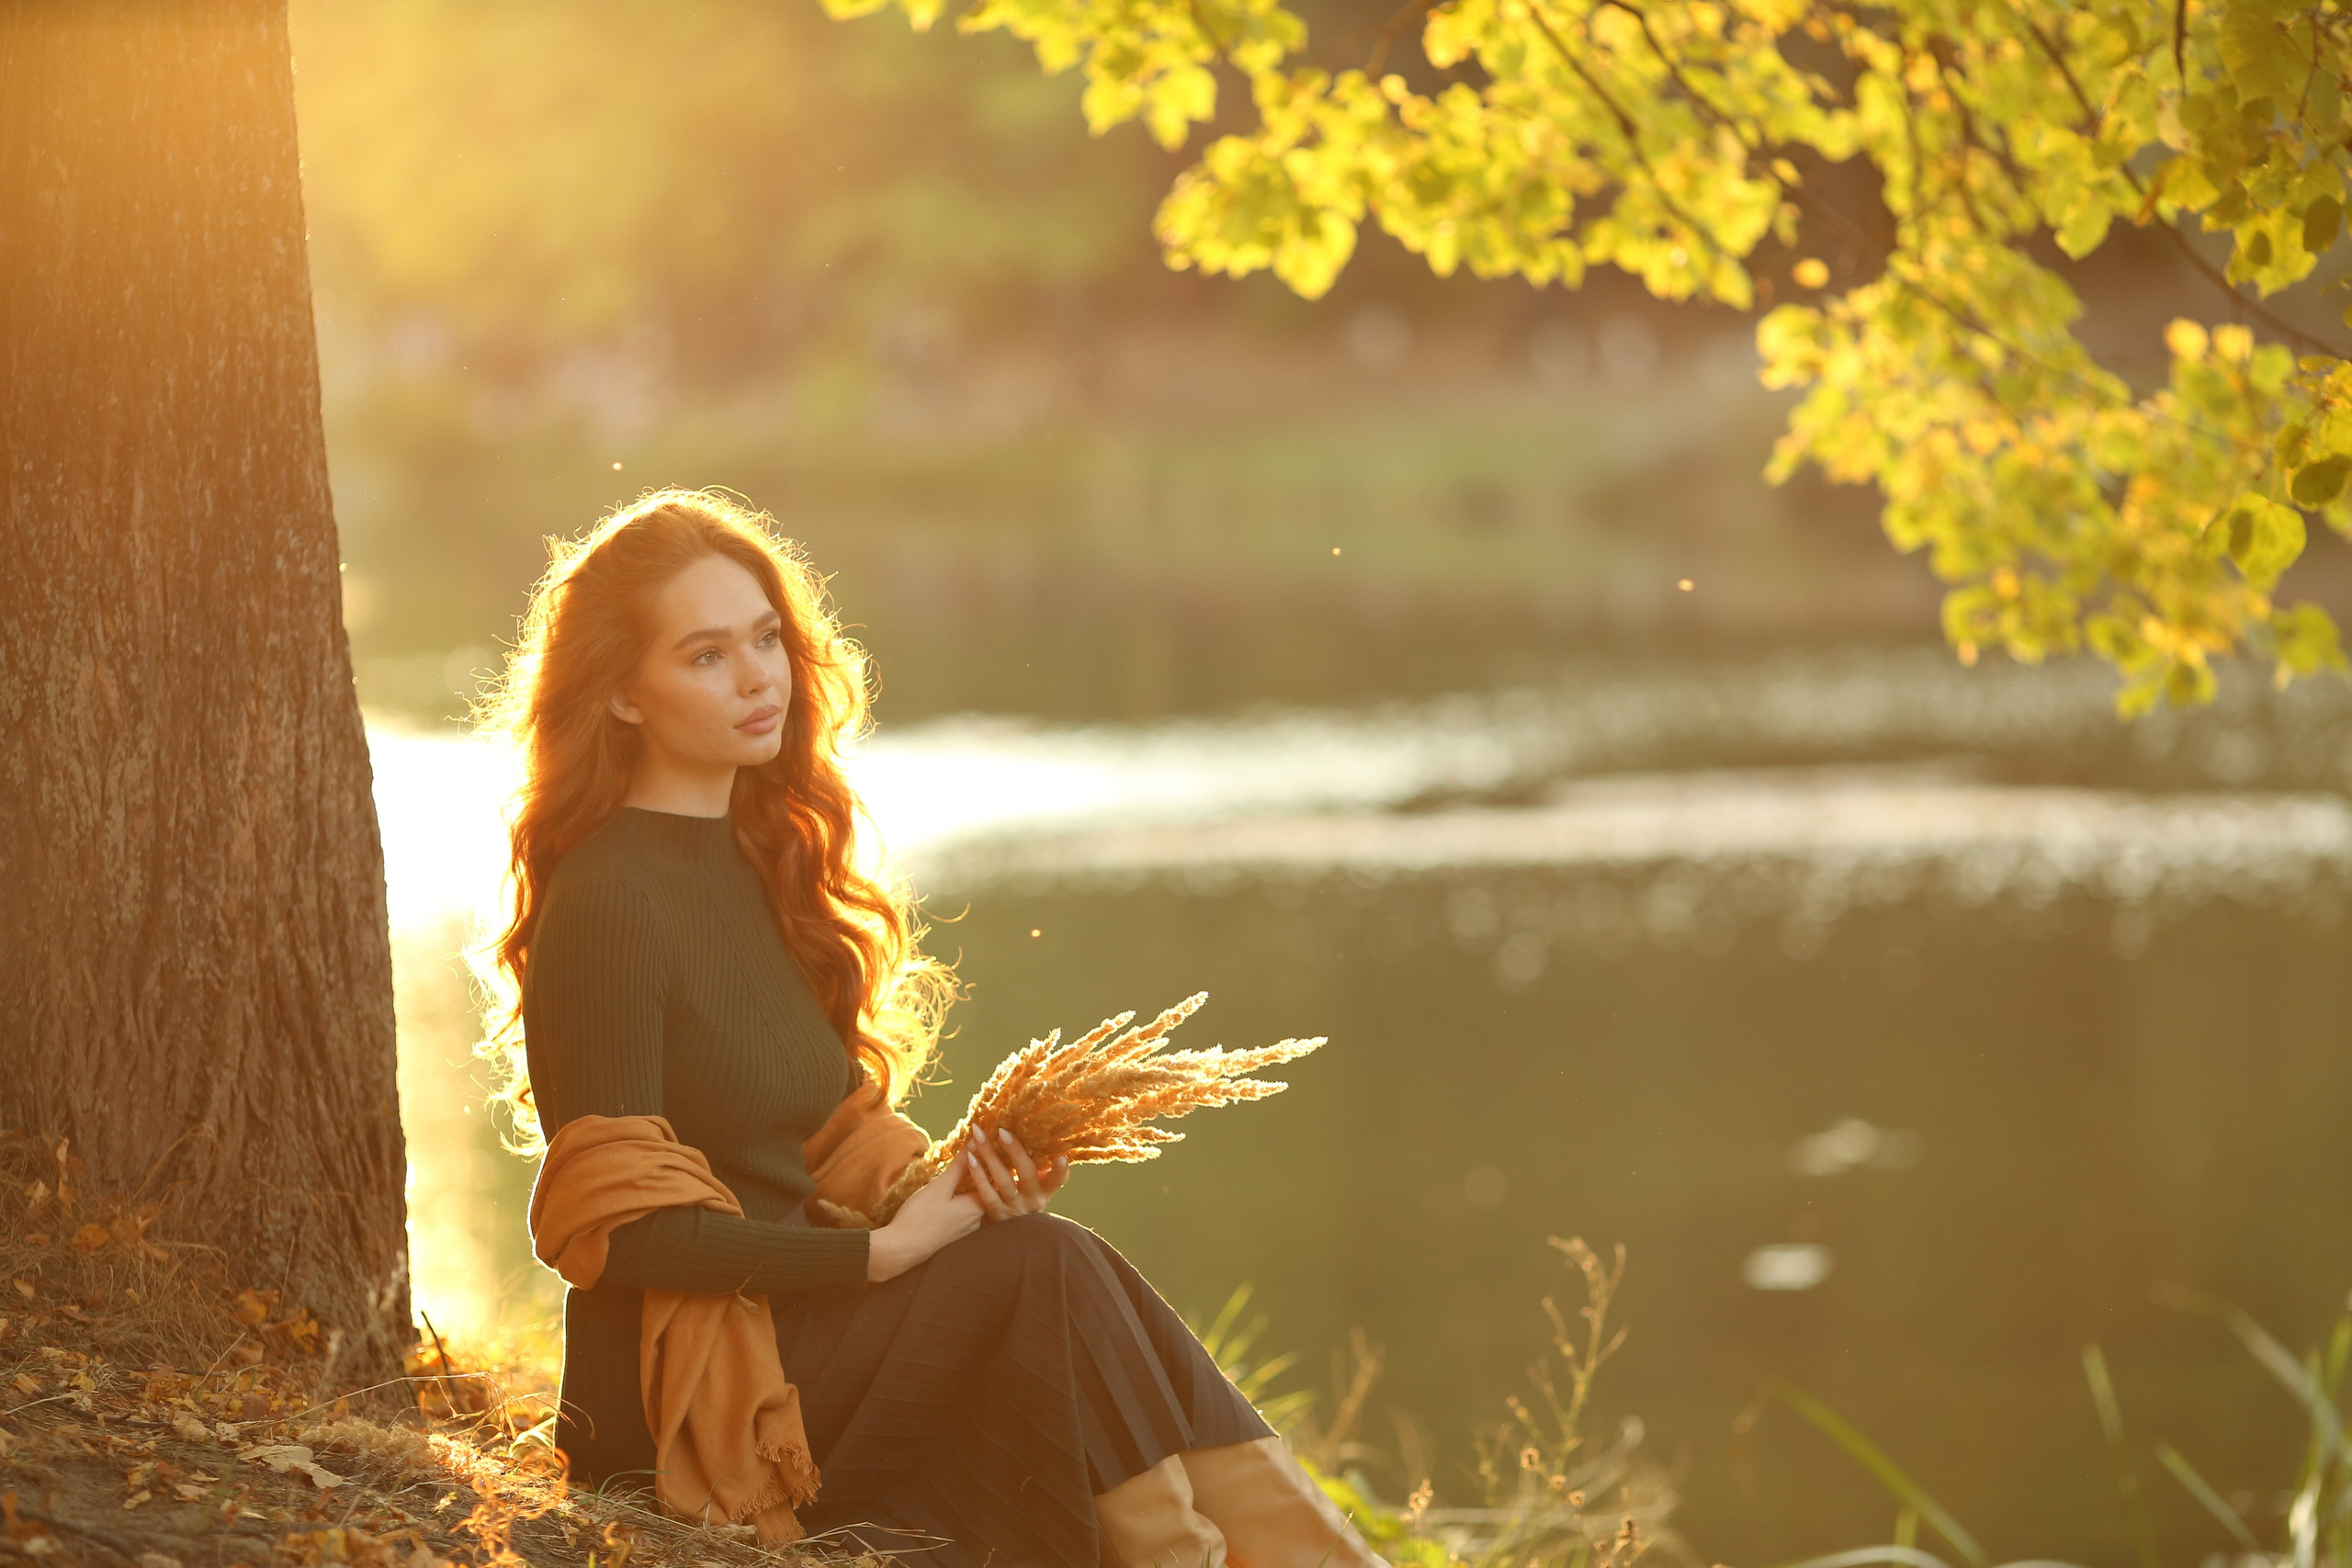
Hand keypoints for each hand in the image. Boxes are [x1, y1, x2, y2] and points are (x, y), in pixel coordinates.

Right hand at [866, 1155, 983, 1282]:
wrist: (899, 1251)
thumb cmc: (918, 1218)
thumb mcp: (938, 1187)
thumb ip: (959, 1166)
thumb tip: (975, 1145)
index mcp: (977, 1207)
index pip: (990, 1177)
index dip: (987, 1159)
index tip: (983, 1145)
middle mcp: (978, 1221)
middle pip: (983, 1189)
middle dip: (977, 1172)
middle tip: (970, 1155)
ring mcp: (967, 1231)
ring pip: (972, 1201)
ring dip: (967, 1187)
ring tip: (957, 1172)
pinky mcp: (956, 1236)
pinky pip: (964, 1213)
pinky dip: (960, 1201)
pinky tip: (948, 1196)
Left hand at [965, 1128, 1070, 1221]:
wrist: (1011, 1232)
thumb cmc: (1025, 1198)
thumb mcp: (1037, 1186)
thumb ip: (1038, 1167)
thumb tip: (1034, 1130)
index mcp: (1046, 1190)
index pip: (1058, 1180)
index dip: (1060, 1170)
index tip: (1062, 1157)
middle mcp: (1032, 1199)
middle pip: (1026, 1174)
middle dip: (1015, 1151)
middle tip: (1002, 1131)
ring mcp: (1013, 1207)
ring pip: (1002, 1180)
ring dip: (989, 1156)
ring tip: (979, 1136)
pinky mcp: (995, 1213)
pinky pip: (985, 1191)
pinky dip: (977, 1173)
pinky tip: (969, 1156)